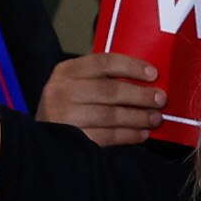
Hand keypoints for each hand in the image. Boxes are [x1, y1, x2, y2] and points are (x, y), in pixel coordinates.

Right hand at [36, 52, 166, 143]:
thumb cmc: (67, 106)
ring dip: (137, 117)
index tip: (153, 75)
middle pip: (110, 91)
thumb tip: (145, 80)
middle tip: (160, 100)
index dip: (132, 67)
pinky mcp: (70, 138)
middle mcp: (62, 91)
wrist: (40, 137)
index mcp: (67, 71)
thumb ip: (102, 78)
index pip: (104, 62)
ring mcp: (64, 116)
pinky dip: (127, 135)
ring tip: (154, 118)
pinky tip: (141, 134)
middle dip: (140, 96)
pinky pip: (106, 136)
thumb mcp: (76, 84)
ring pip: (110, 115)